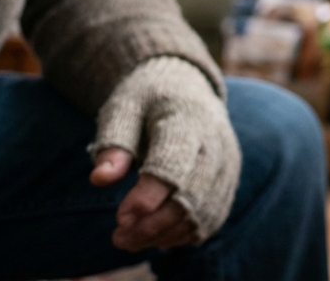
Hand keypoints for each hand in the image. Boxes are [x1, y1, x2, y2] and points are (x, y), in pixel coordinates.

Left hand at [90, 57, 240, 249]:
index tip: (120, 219)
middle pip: (192, 194)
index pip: (173, 164)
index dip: (148, 196)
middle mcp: (214, 142)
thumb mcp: (123, 109)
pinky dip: (186, 233)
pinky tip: (158, 238)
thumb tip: (100, 179)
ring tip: (132, 241)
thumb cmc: (147, 100)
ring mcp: (227, 162)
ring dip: (167, 233)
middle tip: (119, 238)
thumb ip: (113, 143)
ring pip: (204, 210)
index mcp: (186, 118)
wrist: (187, 87)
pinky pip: (214, 216)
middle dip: (155, 223)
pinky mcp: (229, 179)